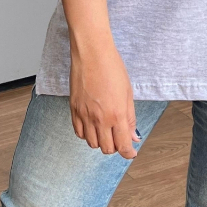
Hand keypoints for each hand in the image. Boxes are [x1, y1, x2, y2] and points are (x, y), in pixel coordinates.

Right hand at [68, 37, 141, 157]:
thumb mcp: (128, 93)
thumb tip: (133, 136)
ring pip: (92, 143)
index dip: (128, 152)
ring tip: (105, 130)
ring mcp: (84, 115)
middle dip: (115, 146)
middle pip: (107, 148)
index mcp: (117, 115)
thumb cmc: (112, 68)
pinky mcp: (73, 109)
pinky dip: (86, 134)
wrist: (92, 53)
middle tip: (119, 137)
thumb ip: (130, 117)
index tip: (131, 152)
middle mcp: (100, 119)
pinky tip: (92, 125)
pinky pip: (78, 132)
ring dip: (100, 141)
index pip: (122, 146)